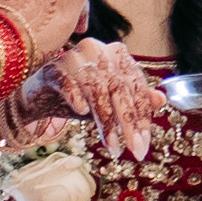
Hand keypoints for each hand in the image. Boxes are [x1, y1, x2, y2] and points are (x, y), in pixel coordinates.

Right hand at [43, 35, 162, 140]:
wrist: (39, 97)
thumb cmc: (79, 97)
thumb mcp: (109, 102)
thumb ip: (134, 100)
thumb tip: (162, 99)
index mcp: (116, 54)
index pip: (135, 86)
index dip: (143, 116)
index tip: (145, 144)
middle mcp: (97, 50)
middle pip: (119, 88)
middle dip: (129, 123)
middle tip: (135, 150)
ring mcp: (74, 58)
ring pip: (97, 90)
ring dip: (106, 122)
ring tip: (112, 148)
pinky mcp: (53, 69)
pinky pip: (68, 83)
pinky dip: (76, 97)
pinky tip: (82, 112)